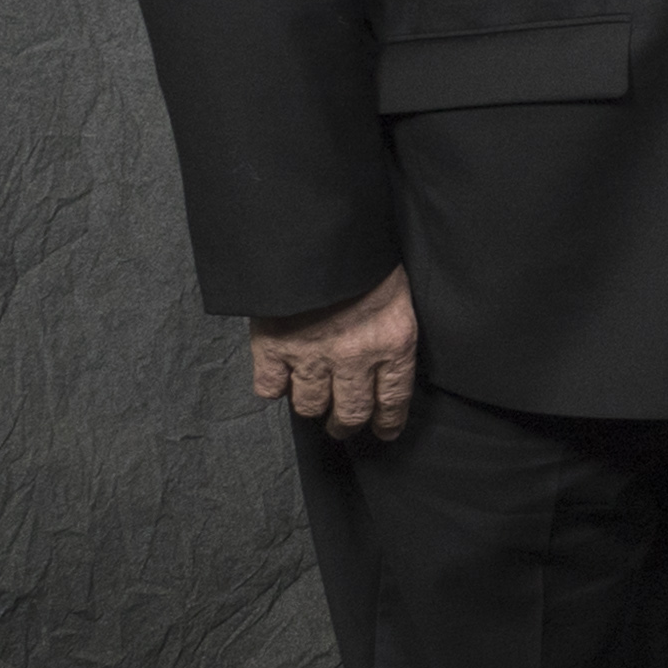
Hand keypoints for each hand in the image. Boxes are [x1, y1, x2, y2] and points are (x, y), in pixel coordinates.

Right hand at [252, 266, 418, 438]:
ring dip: (311, 407)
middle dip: (346, 424)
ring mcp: (311, 355)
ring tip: (312, 405)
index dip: (388, 421)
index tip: (384, 431)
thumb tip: (386, 362)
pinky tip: (277, 382)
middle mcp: (354, 358)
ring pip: (309, 405)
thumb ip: (391, 330)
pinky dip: (272, 388)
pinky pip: (268, 387)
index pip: (394, 399)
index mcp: (393, 343)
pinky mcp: (273, 347)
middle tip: (342, 426)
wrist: (319, 237)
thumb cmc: (366, 259)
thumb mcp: (398, 294)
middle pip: (351, 412)